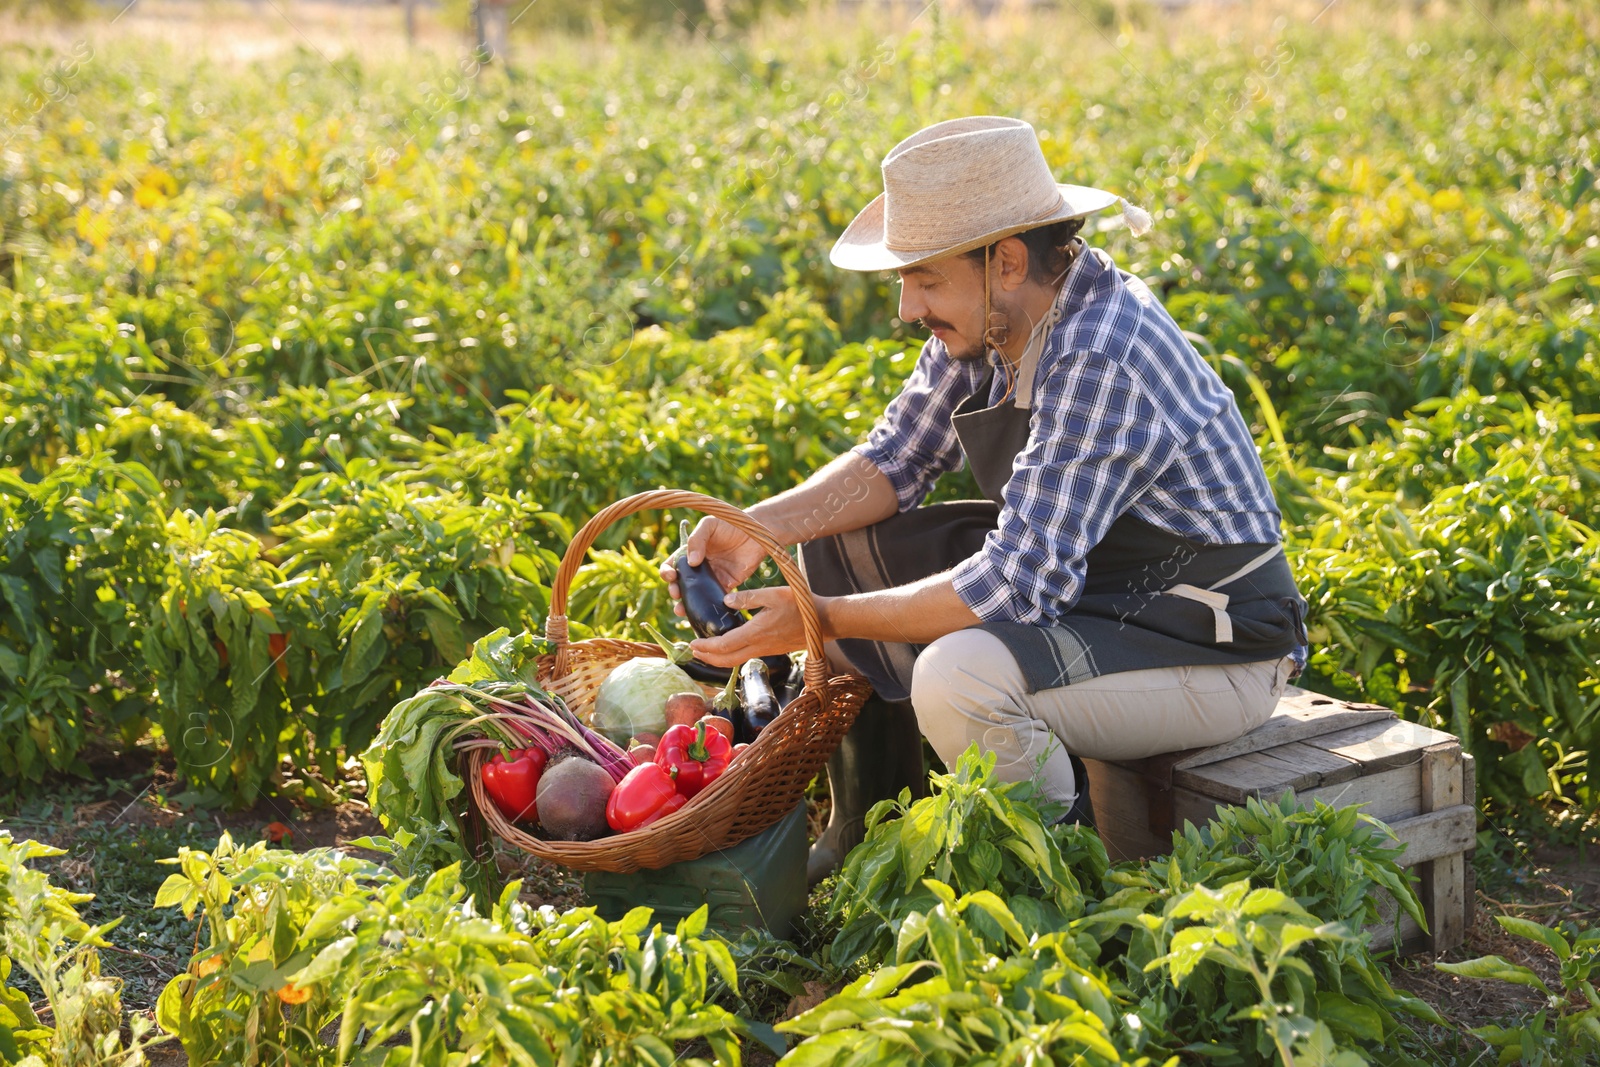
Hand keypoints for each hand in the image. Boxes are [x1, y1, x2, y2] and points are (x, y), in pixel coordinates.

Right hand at [658, 515, 767, 618]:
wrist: (755, 531)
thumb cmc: (730, 524)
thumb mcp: (709, 525)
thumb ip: (696, 539)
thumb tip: (691, 562)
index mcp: (690, 552)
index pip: (673, 564)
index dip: (667, 572)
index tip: (671, 576)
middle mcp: (699, 567)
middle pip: (682, 583)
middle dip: (675, 590)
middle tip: (676, 594)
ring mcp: (712, 577)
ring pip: (696, 594)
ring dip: (687, 604)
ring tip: (681, 610)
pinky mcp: (727, 584)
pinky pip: (716, 598)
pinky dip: (709, 606)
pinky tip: (704, 610)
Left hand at [689, 587, 814, 665]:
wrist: (824, 621)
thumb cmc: (800, 605)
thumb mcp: (773, 594)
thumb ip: (748, 597)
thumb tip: (726, 600)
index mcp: (756, 633)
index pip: (725, 646)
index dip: (706, 648)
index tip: (692, 644)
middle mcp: (759, 646)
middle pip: (727, 661)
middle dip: (708, 658)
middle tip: (693, 652)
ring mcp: (766, 650)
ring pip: (736, 661)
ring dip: (719, 658)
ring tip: (706, 650)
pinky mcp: (772, 650)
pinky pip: (746, 656)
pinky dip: (732, 654)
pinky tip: (729, 645)